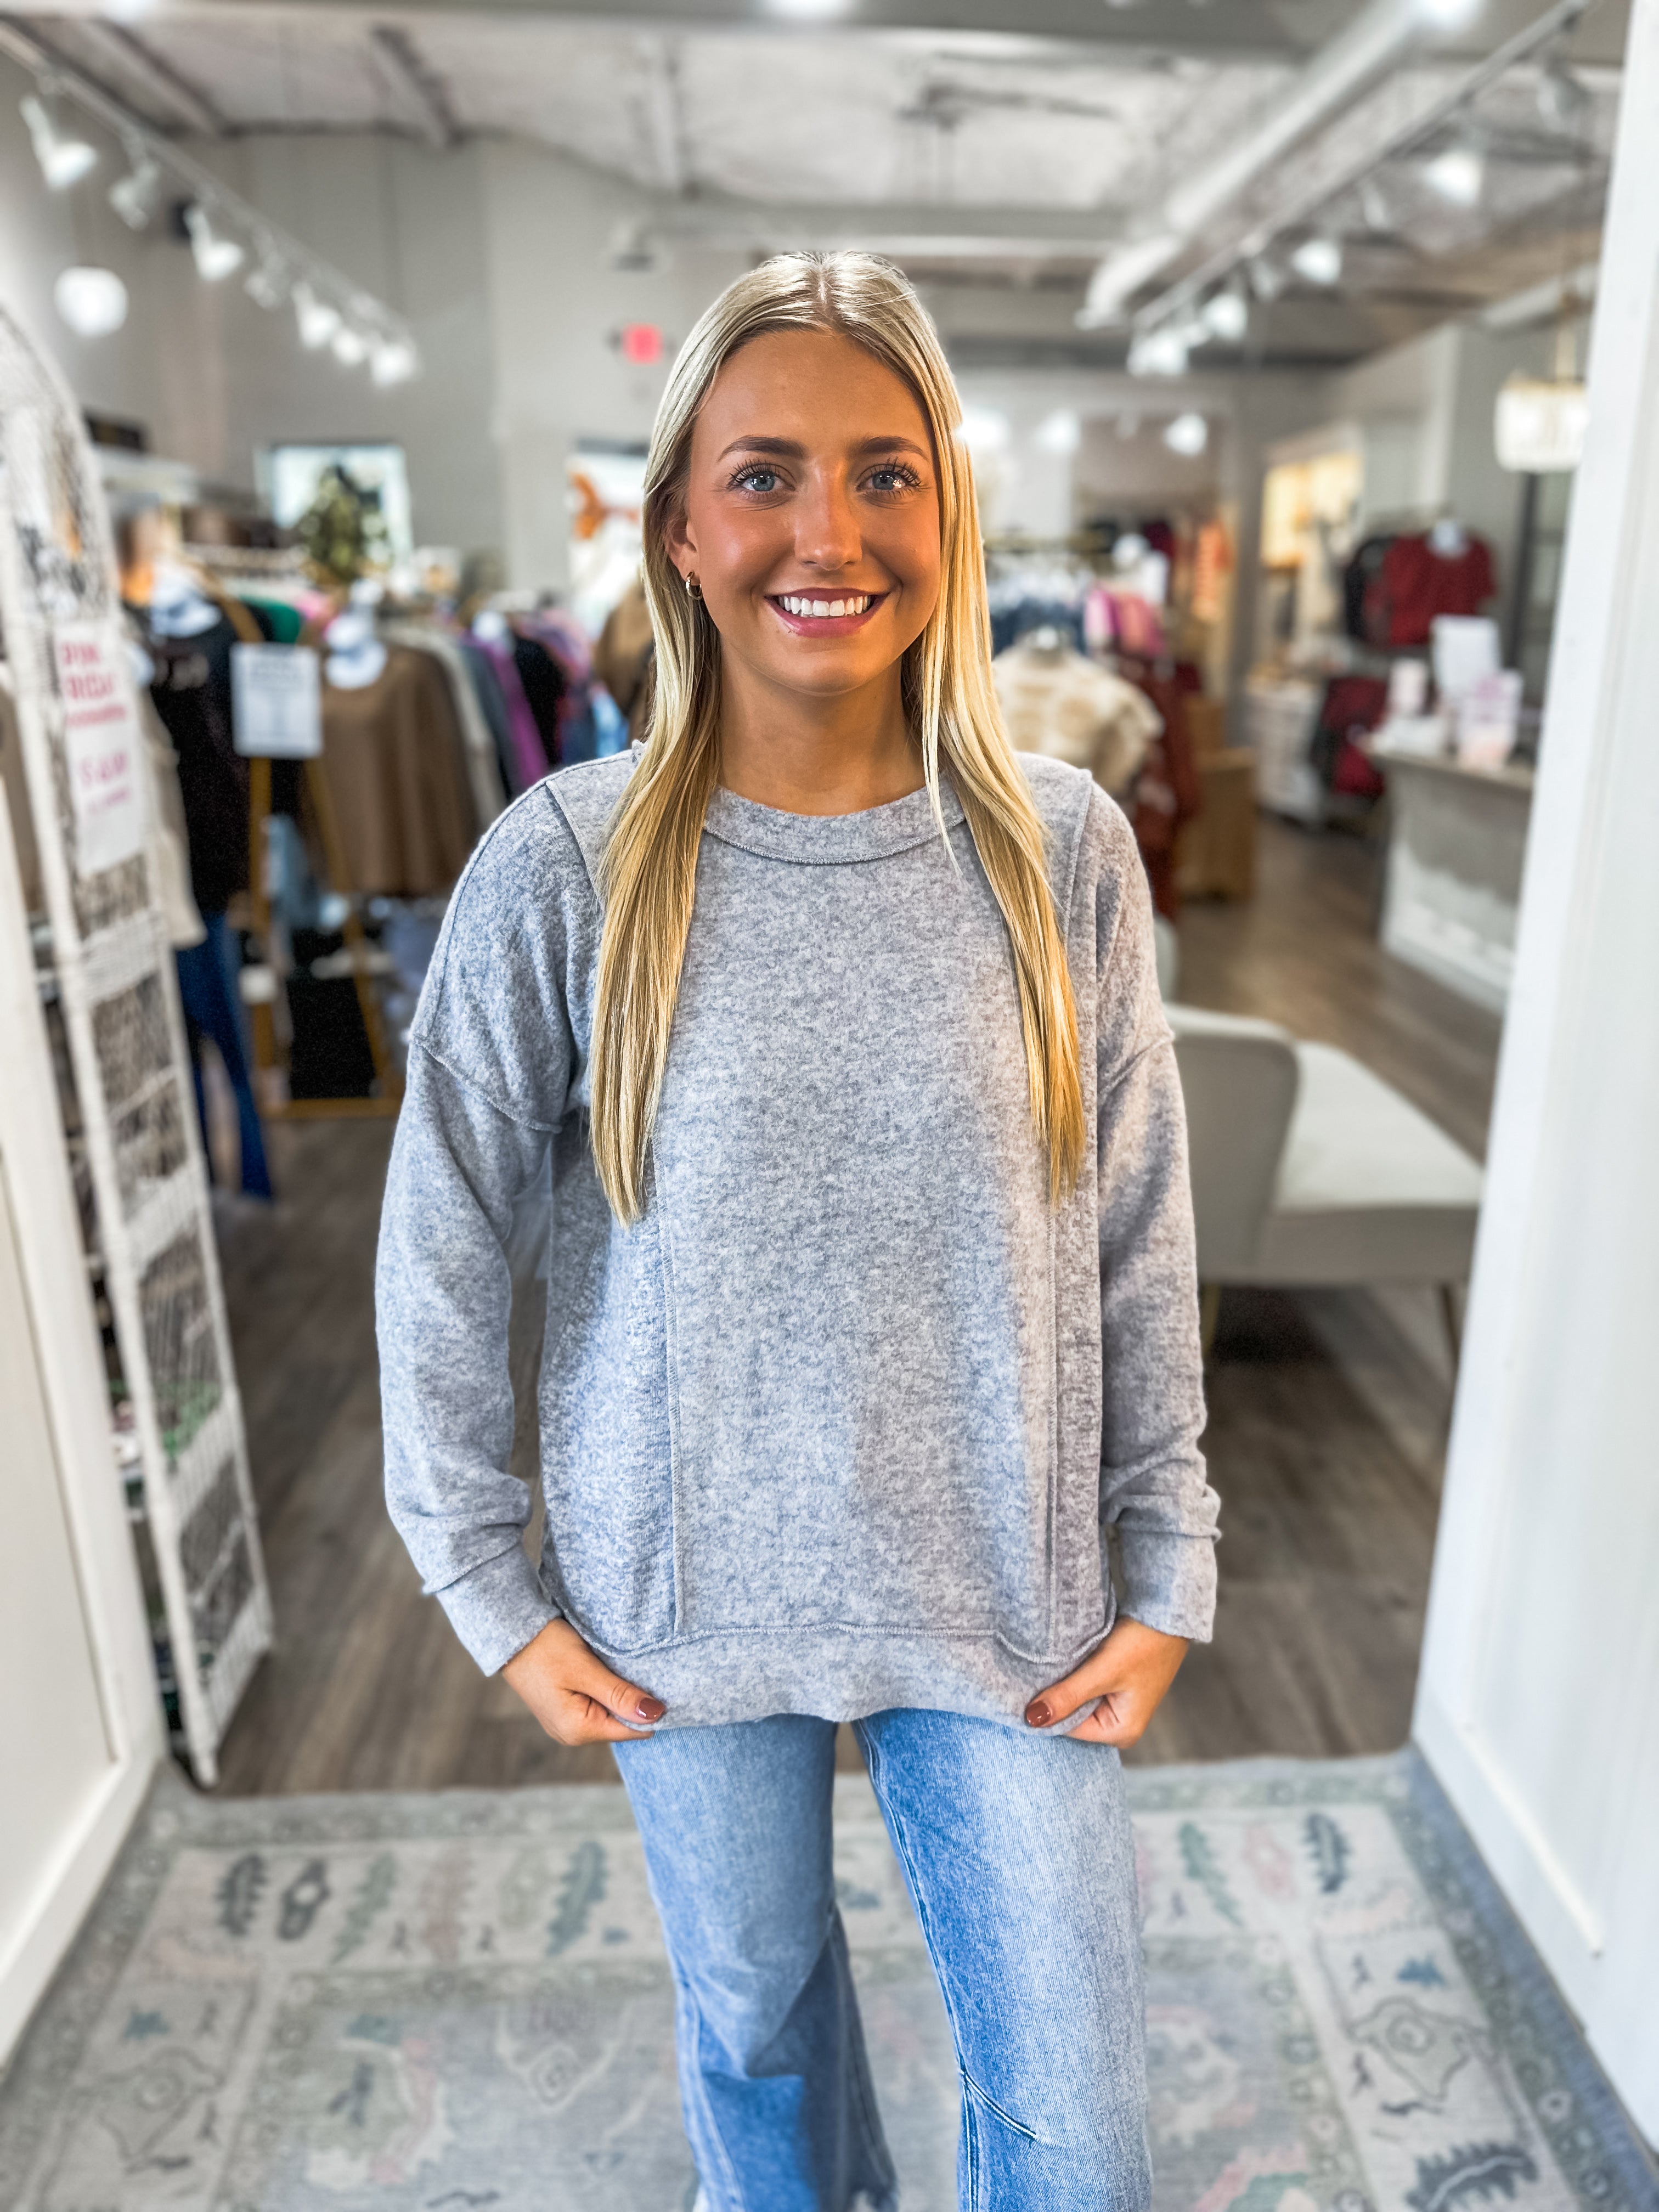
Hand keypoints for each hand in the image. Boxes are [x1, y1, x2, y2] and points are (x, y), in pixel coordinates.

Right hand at [501, 1618, 665, 1745]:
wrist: (511, 1634)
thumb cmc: (546, 1648)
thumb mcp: (586, 1669)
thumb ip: (620, 1695)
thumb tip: (657, 1714)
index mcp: (578, 1731)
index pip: (633, 1730)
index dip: (651, 1709)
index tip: (660, 1682)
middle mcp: (572, 1735)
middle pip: (622, 1724)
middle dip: (634, 1700)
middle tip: (638, 1668)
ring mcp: (566, 1724)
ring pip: (610, 1713)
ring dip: (620, 1694)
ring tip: (619, 1667)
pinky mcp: (564, 1710)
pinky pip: (597, 1706)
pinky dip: (606, 1691)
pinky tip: (605, 1672)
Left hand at [1025, 1616, 1187, 1747]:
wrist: (1167, 1615)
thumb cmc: (1143, 1644)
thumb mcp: (1102, 1672)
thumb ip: (1067, 1696)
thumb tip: (1032, 1718)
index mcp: (1121, 1733)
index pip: (1068, 1728)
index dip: (1046, 1709)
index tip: (1027, 1689)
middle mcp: (1121, 1726)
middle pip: (1073, 1717)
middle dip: (1056, 1697)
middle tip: (1039, 1673)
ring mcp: (1119, 1707)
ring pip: (1077, 1700)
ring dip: (1066, 1684)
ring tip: (1055, 1665)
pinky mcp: (1116, 1688)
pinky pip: (1086, 1688)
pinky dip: (1076, 1676)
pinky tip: (1069, 1661)